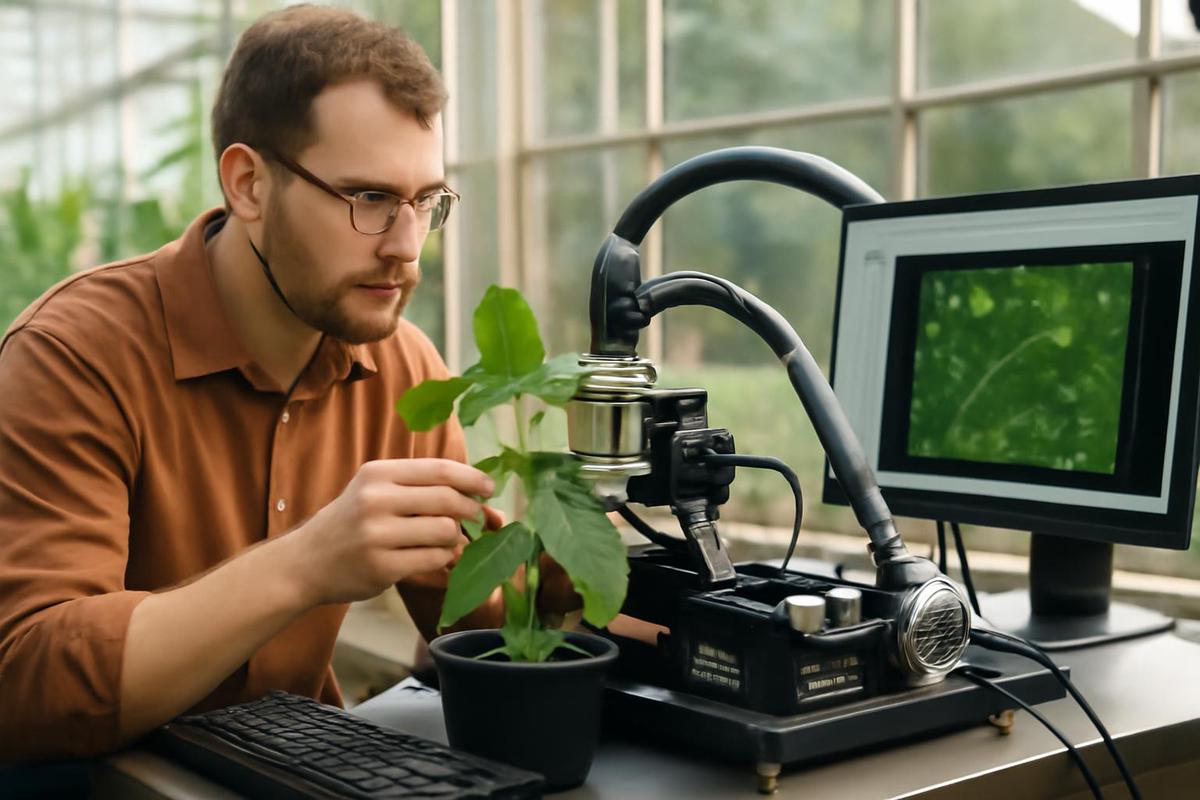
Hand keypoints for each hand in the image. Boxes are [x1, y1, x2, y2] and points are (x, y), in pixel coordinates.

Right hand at [287, 459, 493, 605]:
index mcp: (378, 473)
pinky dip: (443, 558)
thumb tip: (476, 488)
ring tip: (448, 539)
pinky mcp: (382, 567)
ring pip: (445, 531)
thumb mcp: (374, 489)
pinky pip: (434, 559)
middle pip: (448, 499)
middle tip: (476, 517)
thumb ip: (418, 485)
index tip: (489, 488)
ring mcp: (377, 535)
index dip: (472, 478)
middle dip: (471, 509)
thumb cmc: (351, 521)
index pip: (440, 470)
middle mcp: (376, 500)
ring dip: (456, 537)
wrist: (306, 562)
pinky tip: (435, 556)